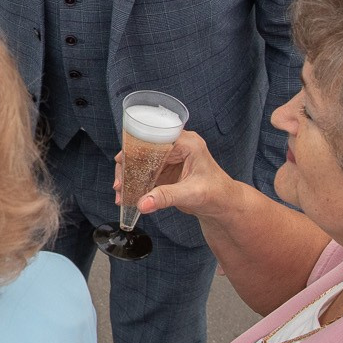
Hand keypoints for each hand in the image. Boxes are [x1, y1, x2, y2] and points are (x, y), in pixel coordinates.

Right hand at [117, 128, 242, 223]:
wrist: (223, 204)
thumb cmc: (217, 194)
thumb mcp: (191, 194)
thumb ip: (166, 197)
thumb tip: (143, 203)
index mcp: (186, 143)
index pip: (154, 138)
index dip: (135, 149)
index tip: (121, 162)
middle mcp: (176, 146)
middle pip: (143, 149)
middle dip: (128, 167)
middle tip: (119, 185)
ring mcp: (169, 158)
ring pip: (140, 161)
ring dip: (129, 176)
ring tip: (121, 193)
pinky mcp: (164, 170)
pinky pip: (144, 173)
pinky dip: (134, 183)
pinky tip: (127, 195)